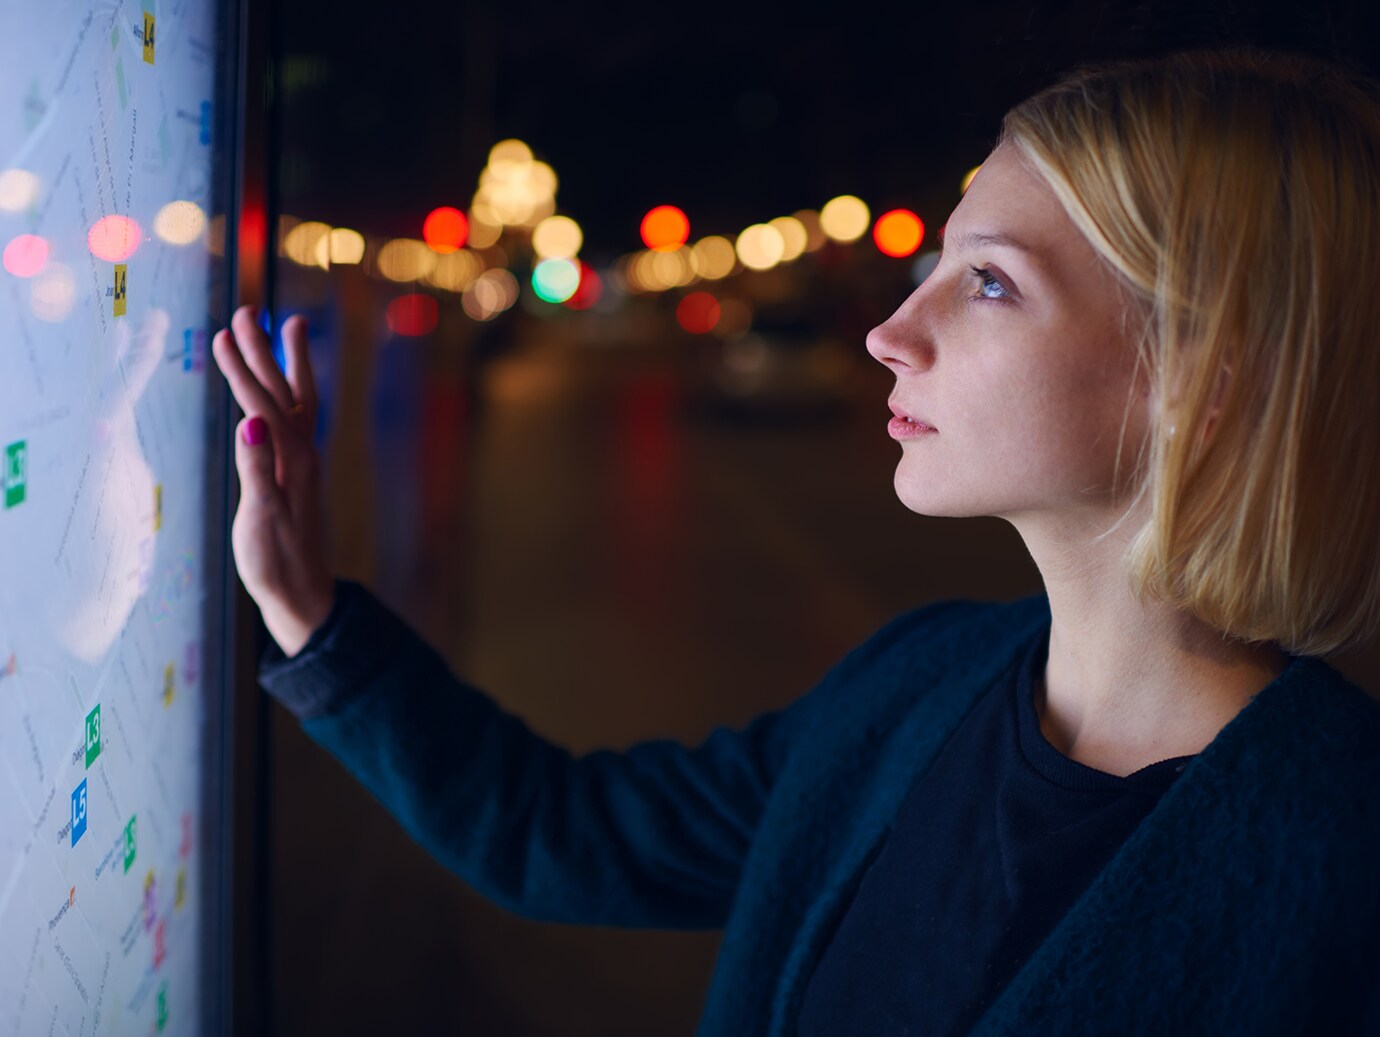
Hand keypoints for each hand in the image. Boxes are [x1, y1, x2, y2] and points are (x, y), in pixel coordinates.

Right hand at [211, 305, 335, 656]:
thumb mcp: (260, 519)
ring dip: (284, 363)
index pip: (262, 404)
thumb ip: (256, 470)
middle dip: (264, 351)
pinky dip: (286, 392)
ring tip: (285, 326)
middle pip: (282, 391)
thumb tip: (249, 424)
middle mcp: (301, 454)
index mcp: (290, 461)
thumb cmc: (276, 562)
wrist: (302, 593)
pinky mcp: (296, 472)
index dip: (241, 370)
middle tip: (248, 311)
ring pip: (295, 400)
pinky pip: (294, 418)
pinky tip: (280, 386)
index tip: (221, 335)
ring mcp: (301, 462)